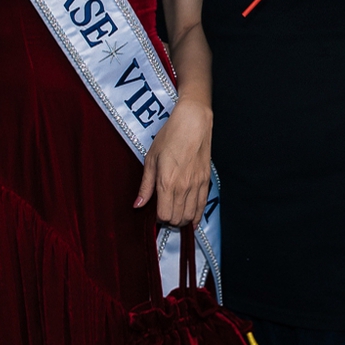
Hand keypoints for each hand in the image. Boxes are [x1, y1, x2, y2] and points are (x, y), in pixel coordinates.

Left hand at [137, 98, 211, 226]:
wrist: (193, 123)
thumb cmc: (170, 136)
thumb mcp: (151, 159)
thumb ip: (145, 185)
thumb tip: (138, 204)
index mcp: (167, 182)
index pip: (164, 215)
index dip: (158, 218)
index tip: (154, 213)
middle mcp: (183, 187)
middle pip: (177, 219)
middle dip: (169, 222)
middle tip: (164, 214)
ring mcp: (197, 185)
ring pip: (190, 216)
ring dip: (182, 220)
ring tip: (175, 216)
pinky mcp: (206, 181)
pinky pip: (202, 206)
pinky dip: (196, 216)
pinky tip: (191, 219)